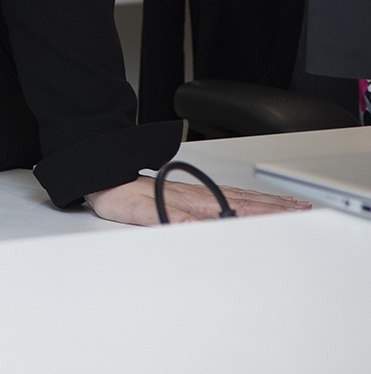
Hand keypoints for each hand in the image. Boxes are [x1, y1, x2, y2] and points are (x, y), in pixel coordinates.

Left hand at [84, 175, 311, 224]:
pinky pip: (225, 193)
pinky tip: (252, 200)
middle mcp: (198, 195)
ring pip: (238, 196)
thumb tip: (202, 229)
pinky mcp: (188, 192)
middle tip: (304, 209)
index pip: (237, 209)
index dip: (266, 214)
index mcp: (193, 202)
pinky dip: (246, 197)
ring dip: (266, 201)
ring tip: (290, 204)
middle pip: (245, 201)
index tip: (292, 216)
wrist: (103, 178)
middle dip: (276, 207)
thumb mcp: (145, 214)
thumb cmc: (121, 195)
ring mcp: (194, 192)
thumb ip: (175, 221)